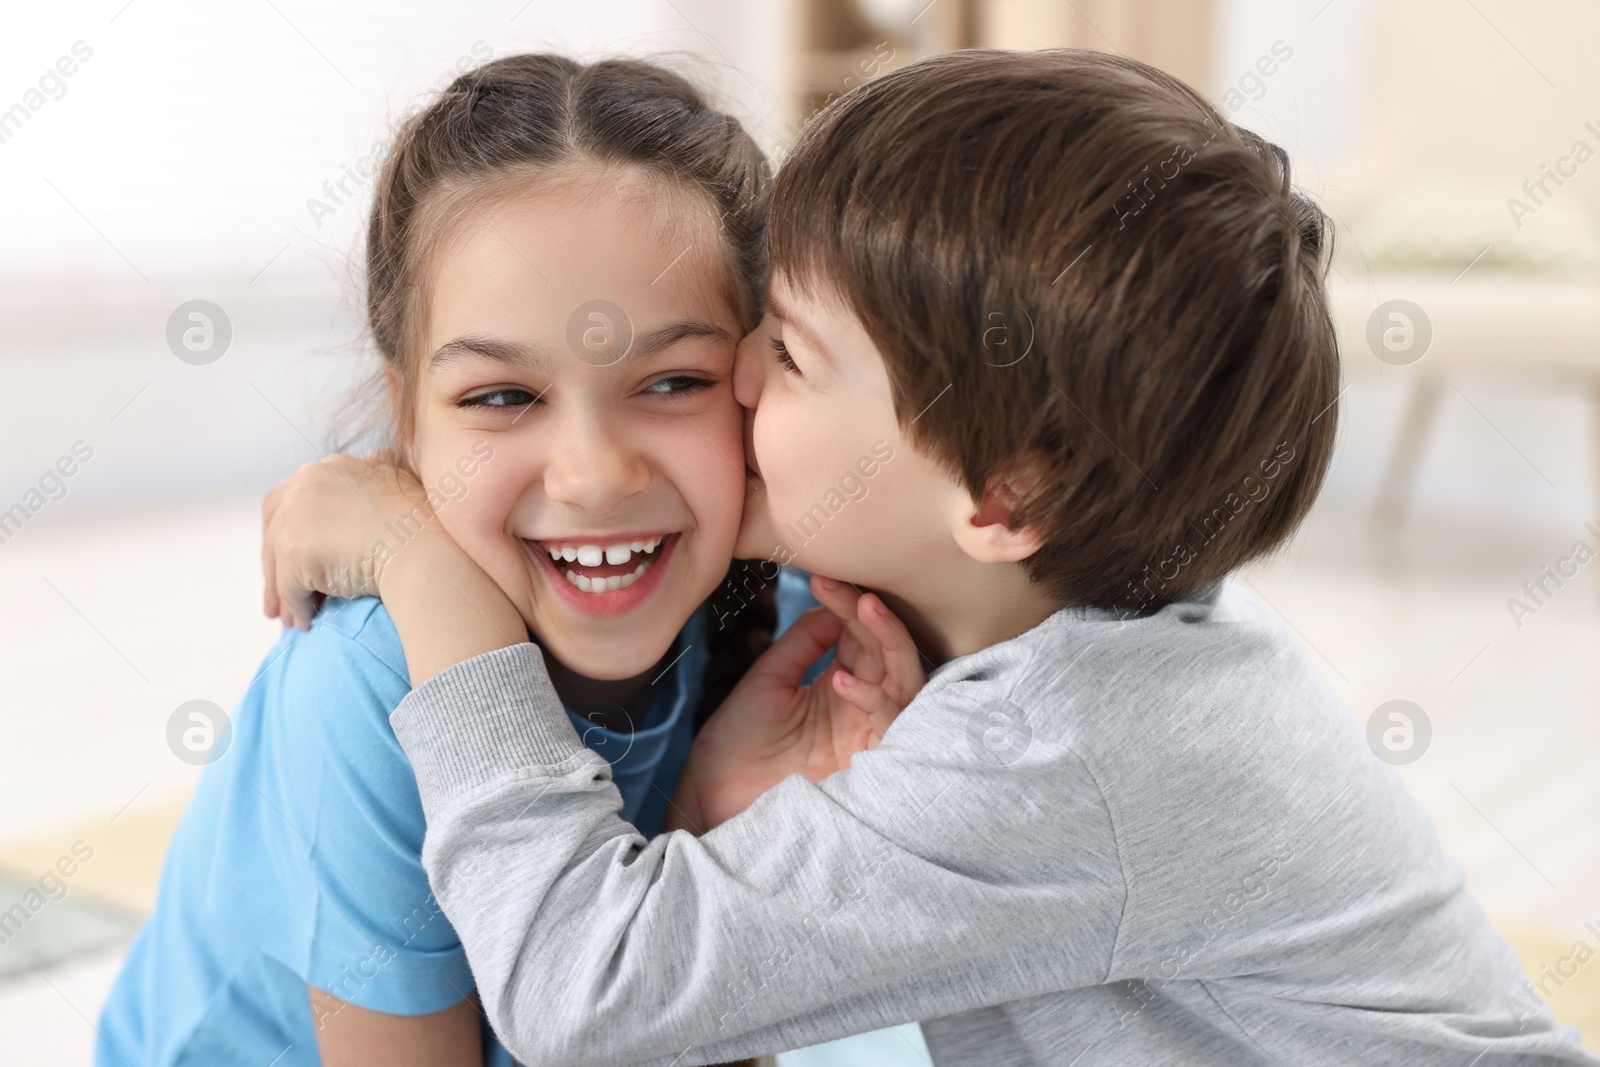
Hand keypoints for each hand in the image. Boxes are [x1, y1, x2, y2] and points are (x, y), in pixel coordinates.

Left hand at [261, 453, 433, 630]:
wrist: (428, 548)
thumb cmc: (424, 523)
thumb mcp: (399, 480)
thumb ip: (378, 469)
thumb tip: (373, 456)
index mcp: (327, 468)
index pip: (289, 500)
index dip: (286, 532)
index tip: (289, 560)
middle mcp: (304, 483)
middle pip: (274, 531)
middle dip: (274, 568)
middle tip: (278, 600)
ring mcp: (296, 515)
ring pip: (278, 563)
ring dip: (282, 594)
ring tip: (291, 619)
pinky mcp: (293, 550)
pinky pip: (289, 588)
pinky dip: (296, 608)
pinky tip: (307, 623)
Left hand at [664, 575, 925, 833]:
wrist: (711, 798)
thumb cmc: (736, 745)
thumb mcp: (768, 679)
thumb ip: (805, 641)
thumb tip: (835, 604)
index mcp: (839, 687)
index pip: (861, 637)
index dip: (850, 605)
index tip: (824, 578)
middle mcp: (861, 708)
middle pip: (889, 653)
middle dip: (874, 617)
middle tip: (854, 590)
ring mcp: (868, 734)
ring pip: (906, 679)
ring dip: (889, 641)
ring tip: (863, 609)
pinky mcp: (869, 762)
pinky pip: (891, 722)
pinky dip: (873, 697)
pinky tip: (842, 679)